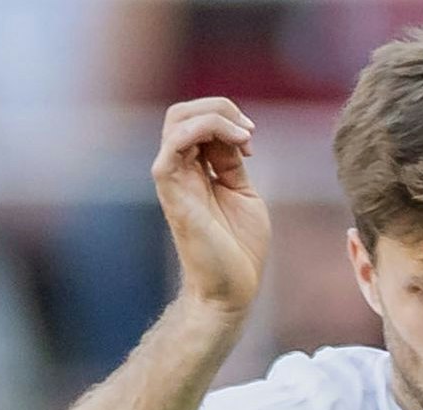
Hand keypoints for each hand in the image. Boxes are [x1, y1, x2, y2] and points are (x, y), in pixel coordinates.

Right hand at [153, 98, 268, 319]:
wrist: (233, 290)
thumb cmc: (239, 249)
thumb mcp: (243, 193)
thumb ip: (232, 162)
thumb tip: (233, 134)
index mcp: (194, 169)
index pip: (197, 120)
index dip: (227, 117)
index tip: (251, 140)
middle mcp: (179, 169)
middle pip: (182, 112)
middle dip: (219, 107)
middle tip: (248, 130)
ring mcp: (173, 178)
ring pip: (177, 119)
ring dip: (216, 116)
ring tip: (245, 136)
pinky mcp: (171, 190)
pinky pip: (174, 144)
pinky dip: (205, 130)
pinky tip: (237, 143)